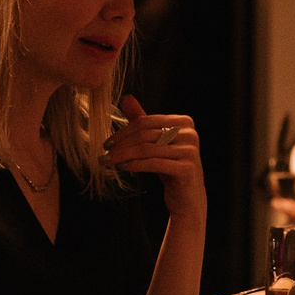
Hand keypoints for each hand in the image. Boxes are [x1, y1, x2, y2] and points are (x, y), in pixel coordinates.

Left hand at [106, 96, 205, 216]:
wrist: (188, 197)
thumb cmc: (171, 167)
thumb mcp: (157, 143)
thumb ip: (143, 121)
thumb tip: (126, 98)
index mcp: (184, 122)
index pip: (146, 122)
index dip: (123, 132)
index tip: (107, 143)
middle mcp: (189, 134)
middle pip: (145, 135)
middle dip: (121, 145)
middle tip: (104, 155)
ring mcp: (190, 151)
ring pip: (147, 150)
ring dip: (123, 156)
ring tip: (109, 162)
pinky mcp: (186, 169)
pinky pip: (153, 163)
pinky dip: (134, 165)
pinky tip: (123, 167)